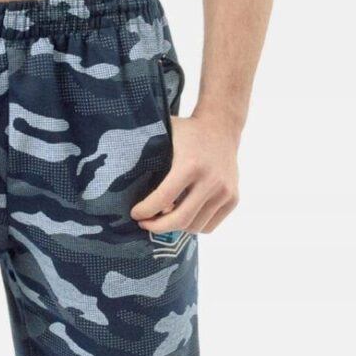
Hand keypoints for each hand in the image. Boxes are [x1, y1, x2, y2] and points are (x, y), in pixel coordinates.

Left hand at [132, 114, 239, 234]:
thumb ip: (149, 159)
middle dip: (158, 227)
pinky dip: (194, 225)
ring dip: (176, 227)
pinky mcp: (233, 198)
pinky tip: (184, 214)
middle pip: (180, 220)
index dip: (145, 211)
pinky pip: (209, 226)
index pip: (163, 199)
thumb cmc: (187, 134)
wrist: (222, 127)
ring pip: (194, 226)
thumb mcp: (165, 138)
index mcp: (190, 165)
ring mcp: (225, 191)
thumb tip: (121, 184)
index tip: (135, 214)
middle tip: (145, 224)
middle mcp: (211, 180)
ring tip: (165, 218)